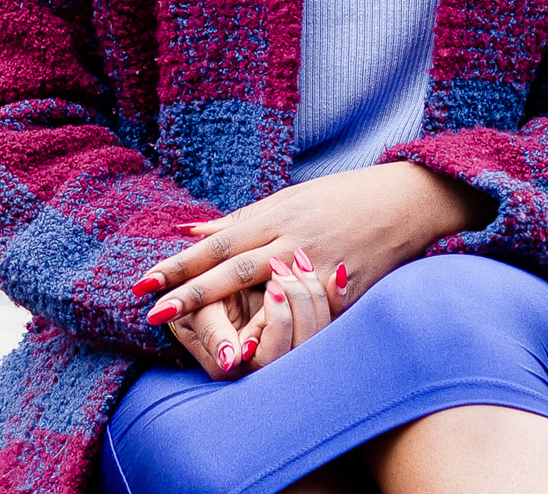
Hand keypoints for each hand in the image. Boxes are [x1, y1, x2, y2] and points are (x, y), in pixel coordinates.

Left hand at [134, 162, 494, 364]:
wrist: (404, 200)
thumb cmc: (338, 198)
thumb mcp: (284, 200)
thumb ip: (236, 222)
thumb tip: (185, 230)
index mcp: (272, 218)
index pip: (215, 244)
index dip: (178, 265)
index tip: (143, 284)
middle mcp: (291, 240)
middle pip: (232, 269)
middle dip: (192, 293)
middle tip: (153, 313)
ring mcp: (320, 264)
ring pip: (270, 292)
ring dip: (237, 318)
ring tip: (207, 342)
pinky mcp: (348, 285)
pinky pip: (314, 311)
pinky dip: (292, 327)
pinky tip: (271, 348)